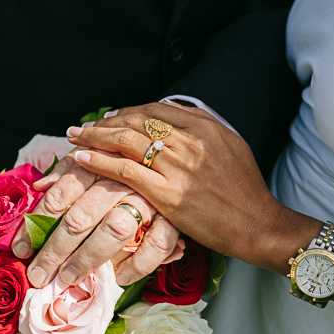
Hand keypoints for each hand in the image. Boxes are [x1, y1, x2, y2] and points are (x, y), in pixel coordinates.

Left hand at [10, 153, 182, 287]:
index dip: (37, 225)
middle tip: (38, 275)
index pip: (59, 196)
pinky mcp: (171, 216)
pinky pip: (156, 243)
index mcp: (94, 163)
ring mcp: (146, 197)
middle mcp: (118, 179)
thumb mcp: (92, 158)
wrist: (175, 154)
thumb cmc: (122, 162)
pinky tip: (120, 278)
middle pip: (80, 217)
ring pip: (113, 229)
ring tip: (69, 279)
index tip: (22, 250)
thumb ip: (65, 172)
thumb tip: (39, 187)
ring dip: (88, 258)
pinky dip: (139, 264)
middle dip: (54, 250)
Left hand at [66, 102, 282, 266]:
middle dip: (105, 122)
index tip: (110, 117)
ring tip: (76, 138)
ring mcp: (179, 167)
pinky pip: (126, 171)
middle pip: (136, 121)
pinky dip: (101, 162)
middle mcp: (190, 140)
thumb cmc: (244, 192)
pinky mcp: (169, 194)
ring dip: (95, 137)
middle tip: (84, 127)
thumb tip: (177, 123)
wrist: (257, 223)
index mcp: (205, 126)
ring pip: (127, 141)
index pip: (156, 109)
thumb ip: (202, 133)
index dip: (127, 111)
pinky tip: (84, 159)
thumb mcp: (230, 148)